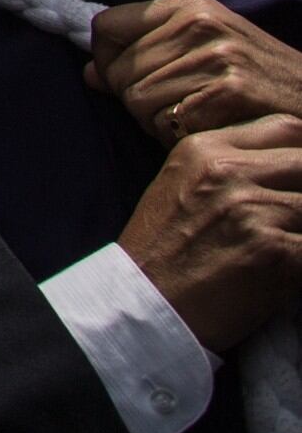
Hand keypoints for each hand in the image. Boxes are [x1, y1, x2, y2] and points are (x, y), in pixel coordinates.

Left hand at [93, 0, 301, 143]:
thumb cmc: (259, 82)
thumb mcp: (206, 50)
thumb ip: (146, 53)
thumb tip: (89, 73)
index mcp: (188, 6)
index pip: (106, 27)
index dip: (108, 60)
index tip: (126, 77)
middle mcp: (199, 24)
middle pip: (118, 71)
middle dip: (137, 99)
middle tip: (177, 108)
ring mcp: (215, 57)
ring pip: (136, 100)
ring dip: (157, 121)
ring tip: (194, 118)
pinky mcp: (228, 92)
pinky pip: (165, 123)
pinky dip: (178, 138)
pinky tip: (208, 131)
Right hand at [118, 114, 301, 351]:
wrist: (146, 306)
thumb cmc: (164, 251)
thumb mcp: (181, 184)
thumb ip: (230, 164)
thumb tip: (289, 165)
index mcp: (203, 149)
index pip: (286, 127)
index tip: (300, 179)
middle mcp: (227, 171)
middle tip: (296, 217)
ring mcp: (252, 210)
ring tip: (293, 241)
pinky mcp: (274, 252)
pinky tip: (294, 268)